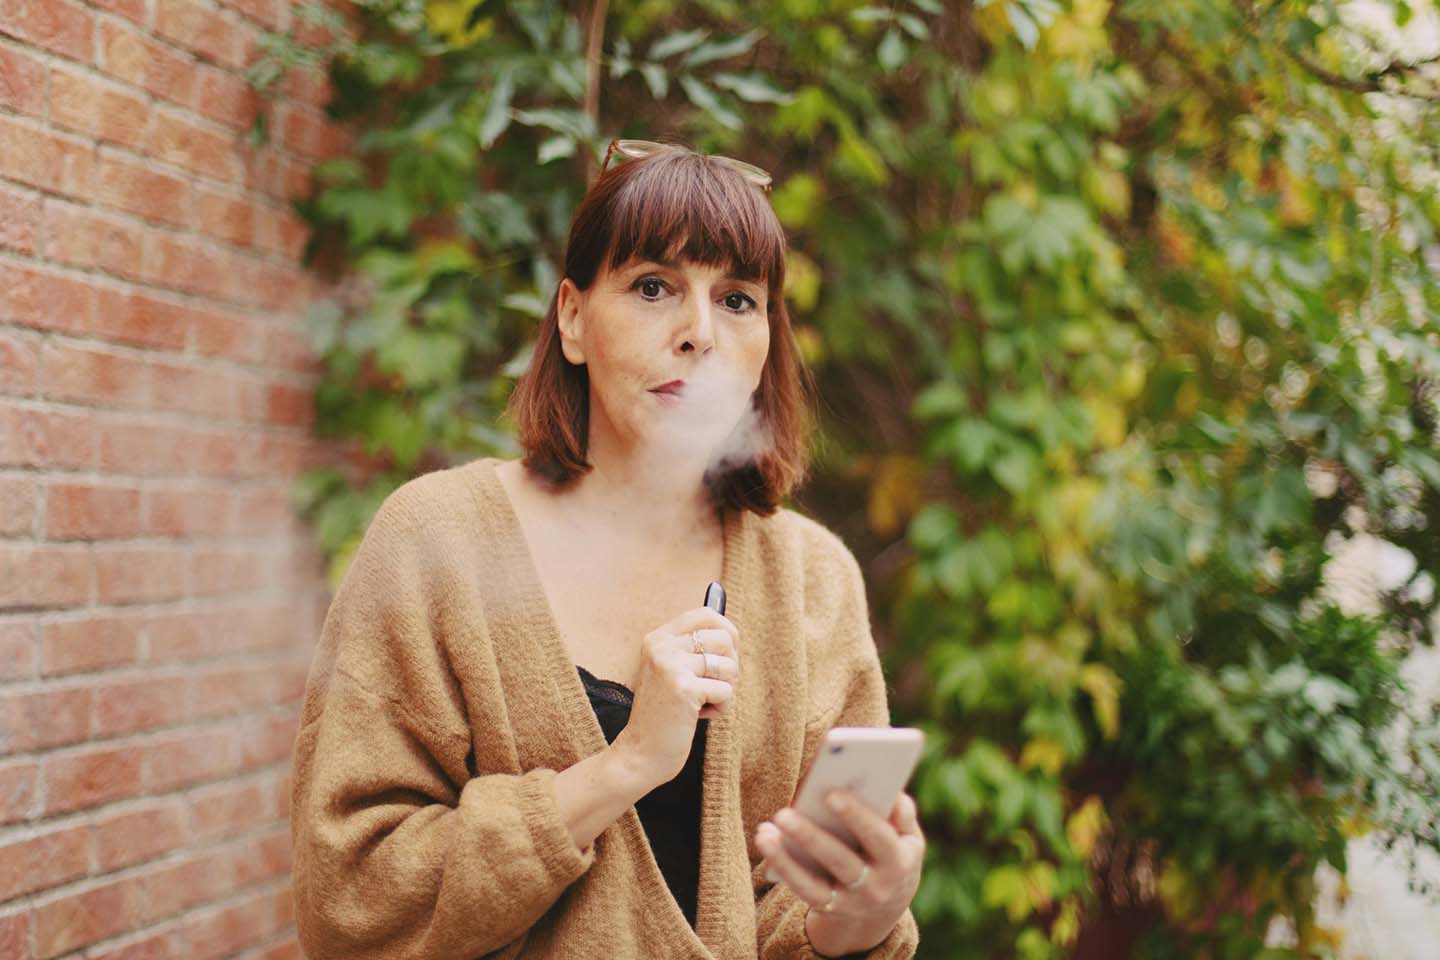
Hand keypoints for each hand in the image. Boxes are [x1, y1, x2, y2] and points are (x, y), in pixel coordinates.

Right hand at [608, 607, 740, 790]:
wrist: (640, 753)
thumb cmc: (664, 714)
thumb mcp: (671, 673)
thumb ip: (693, 650)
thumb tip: (731, 631)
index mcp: (658, 638)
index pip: (705, 614)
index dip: (727, 631)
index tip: (729, 652)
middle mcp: (662, 646)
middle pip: (725, 638)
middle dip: (730, 665)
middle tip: (714, 686)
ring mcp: (671, 665)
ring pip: (730, 665)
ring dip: (726, 689)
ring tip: (704, 703)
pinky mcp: (683, 689)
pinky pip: (727, 691)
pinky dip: (722, 708)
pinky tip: (700, 716)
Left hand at [754, 790, 923, 956]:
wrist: (886, 907)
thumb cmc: (893, 854)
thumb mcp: (909, 839)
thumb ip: (904, 814)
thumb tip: (892, 792)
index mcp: (899, 862)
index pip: (880, 839)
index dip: (858, 817)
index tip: (831, 794)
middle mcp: (875, 887)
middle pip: (841, 862)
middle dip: (811, 837)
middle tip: (784, 813)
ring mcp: (850, 902)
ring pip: (814, 883)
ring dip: (786, 858)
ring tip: (765, 831)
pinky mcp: (827, 907)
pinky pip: (802, 889)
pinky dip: (782, 867)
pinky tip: (766, 840)